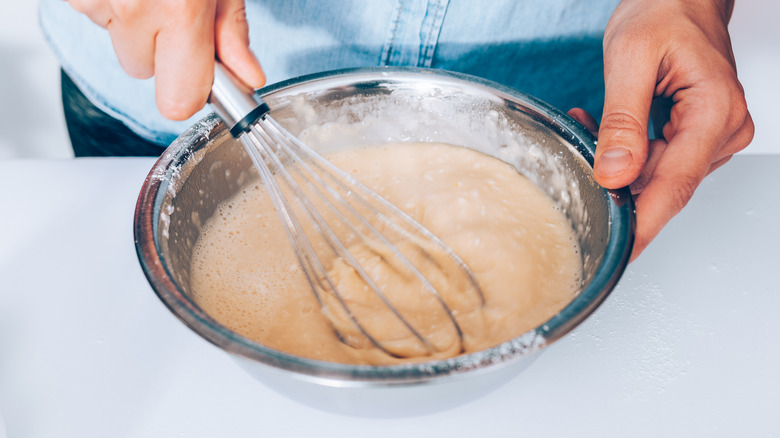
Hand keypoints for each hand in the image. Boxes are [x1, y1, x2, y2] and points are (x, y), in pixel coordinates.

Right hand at [67, 0, 265, 119]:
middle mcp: (134, 9)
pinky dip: (108, 1)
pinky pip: (94, 14)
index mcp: (181, 10)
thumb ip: (232, 30)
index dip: (191, 90)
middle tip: (171, 9)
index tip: (200, 75)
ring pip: (118, 43)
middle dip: (159, 50)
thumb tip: (248, 78)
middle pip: (143, 73)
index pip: (179, 102)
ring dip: (132, 22)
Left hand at [571, 0, 753, 260]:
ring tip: (589, 128)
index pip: (675, 185)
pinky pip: (660, 161)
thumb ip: (623, 121)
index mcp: (714, 111)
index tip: (620, 252)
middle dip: (617, 185)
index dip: (644, 223)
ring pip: (658, 176)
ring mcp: (714, 135)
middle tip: (579, 160)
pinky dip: (628, 154)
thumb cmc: (664, 12)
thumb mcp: (631, 59)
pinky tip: (604, 134)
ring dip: (617, 165)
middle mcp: (723, 130)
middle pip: (665, 185)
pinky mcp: (700, 135)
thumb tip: (614, 175)